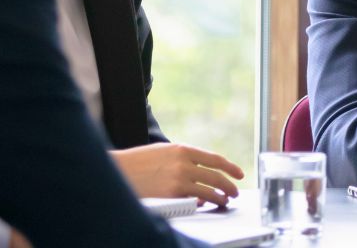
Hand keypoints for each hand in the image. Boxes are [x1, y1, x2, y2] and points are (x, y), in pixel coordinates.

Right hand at [110, 143, 245, 206]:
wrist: (117, 170)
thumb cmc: (139, 162)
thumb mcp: (164, 152)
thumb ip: (185, 159)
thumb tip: (204, 171)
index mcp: (183, 150)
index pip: (215, 159)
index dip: (231, 168)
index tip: (239, 175)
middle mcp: (184, 164)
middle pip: (216, 177)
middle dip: (229, 187)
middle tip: (234, 192)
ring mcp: (179, 181)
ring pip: (209, 192)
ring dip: (220, 198)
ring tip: (223, 201)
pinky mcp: (172, 196)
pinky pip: (194, 202)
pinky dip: (202, 204)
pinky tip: (204, 205)